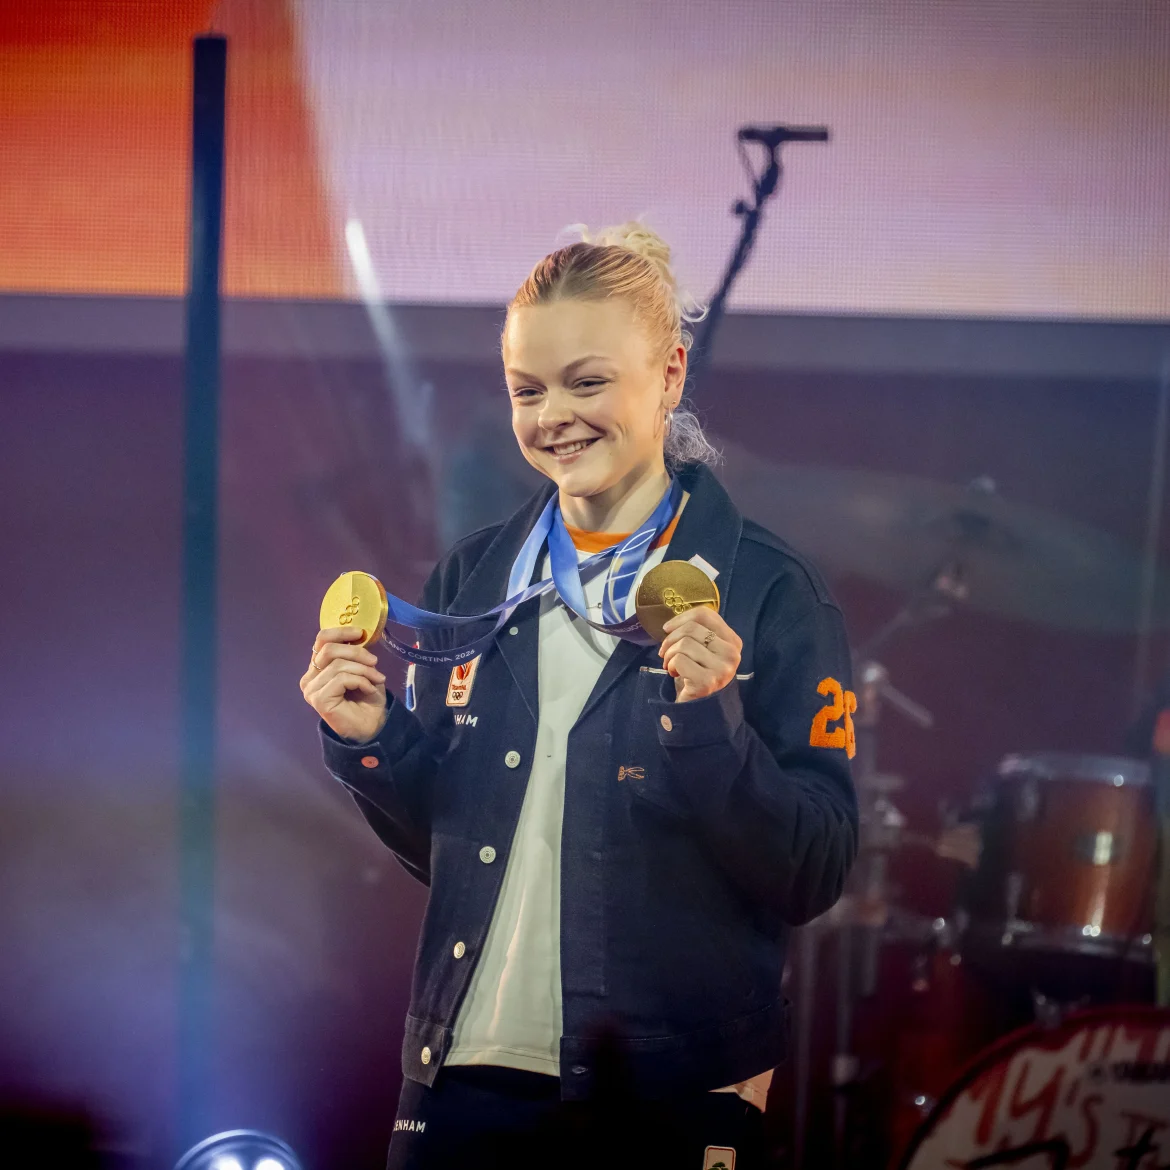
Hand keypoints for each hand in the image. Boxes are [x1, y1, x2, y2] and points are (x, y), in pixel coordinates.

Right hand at [300, 627, 388, 741]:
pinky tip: (368, 690)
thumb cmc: (367, 698)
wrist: (372, 726)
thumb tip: (358, 635)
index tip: (361, 633)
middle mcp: (310, 677)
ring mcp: (311, 689)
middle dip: (357, 652)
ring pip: (338, 665)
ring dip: (363, 670)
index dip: (341, 632)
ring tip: (376, 679)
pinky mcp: (318, 699)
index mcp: (318, 667)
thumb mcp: (363, 669)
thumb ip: (355, 653)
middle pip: (329, 649)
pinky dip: (361, 681)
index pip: (322, 640)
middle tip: (375, 662)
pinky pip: (341, 679)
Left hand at [658, 605, 741, 702]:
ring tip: (671, 665)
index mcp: (733, 641)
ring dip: (669, 654)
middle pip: (691, 628)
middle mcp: (732, 654)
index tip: (668, 629)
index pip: (705, 614)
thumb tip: (671, 624)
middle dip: (671, 639)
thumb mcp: (703, 650)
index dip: (681, 618)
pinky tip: (675, 674)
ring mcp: (722, 669)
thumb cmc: (698, 674)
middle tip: (666, 653)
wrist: (700, 708)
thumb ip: (697, 633)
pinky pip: (679, 659)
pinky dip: (670, 665)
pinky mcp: (708, 682)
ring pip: (684, 643)